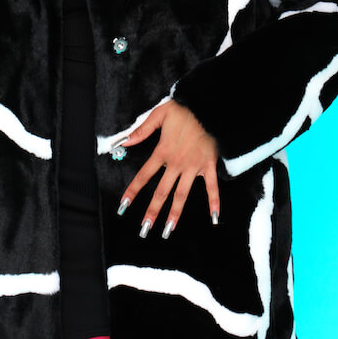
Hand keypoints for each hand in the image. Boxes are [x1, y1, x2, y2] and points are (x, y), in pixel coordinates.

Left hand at [114, 98, 220, 238]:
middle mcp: (176, 164)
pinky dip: (214, 202)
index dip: (132, 191)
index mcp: (162, 152)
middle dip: (152, 212)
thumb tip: (124, 142)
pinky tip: (214, 218)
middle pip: (161, 192)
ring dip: (175, 214)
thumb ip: (142, 130)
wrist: (209, 107)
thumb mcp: (159, 114)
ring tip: (168, 231)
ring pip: (182, 195)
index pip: (143, 176)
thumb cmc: (184, 109)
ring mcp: (193, 167)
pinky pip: (211, 187)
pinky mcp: (208, 166)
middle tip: (144, 230)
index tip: (123, 206)